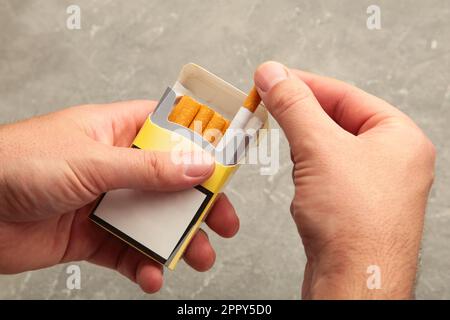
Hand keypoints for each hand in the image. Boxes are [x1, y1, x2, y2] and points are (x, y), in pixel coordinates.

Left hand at [0, 100, 238, 292]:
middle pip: (172, 182)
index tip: (229, 163)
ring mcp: (106, 202)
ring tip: (198, 257)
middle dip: (199, 204)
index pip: (171, 131)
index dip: (202, 144)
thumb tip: (198, 166)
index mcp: (116, 132)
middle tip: (223, 221)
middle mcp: (116, 166)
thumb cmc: (14, 164)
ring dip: (178, 240)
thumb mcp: (91, 162)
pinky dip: (143, 265)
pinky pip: (129, 251)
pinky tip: (150, 274)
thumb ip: (148, 169)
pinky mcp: (93, 235)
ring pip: (155, 221)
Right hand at [254, 62, 434, 298]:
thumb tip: (274, 75)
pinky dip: (306, 166)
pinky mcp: (355, 207)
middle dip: (301, 113)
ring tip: (281, 135)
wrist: (353, 281)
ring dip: (303, 141)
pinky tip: (297, 171)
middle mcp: (392, 160)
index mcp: (399, 137)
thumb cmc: (355, 224)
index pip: (346, 95)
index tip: (274, 79)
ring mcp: (374, 186)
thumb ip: (294, 105)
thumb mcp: (319, 147)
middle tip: (270, 102)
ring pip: (330, 148)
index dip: (305, 84)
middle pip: (338, 120)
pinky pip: (327, 173)